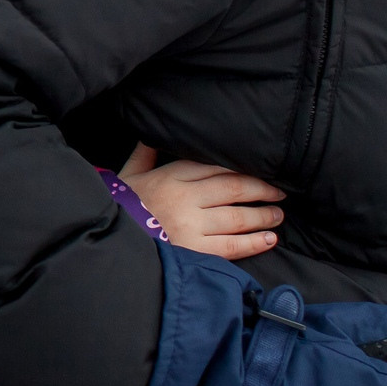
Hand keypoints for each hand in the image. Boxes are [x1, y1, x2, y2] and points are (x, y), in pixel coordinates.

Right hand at [122, 143, 284, 258]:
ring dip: (263, 215)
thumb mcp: (128, 176)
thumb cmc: (119, 208)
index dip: (243, 169)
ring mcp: (191, 224)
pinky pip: (232, 246)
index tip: (261, 171)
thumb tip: (150, 135)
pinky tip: (270, 239)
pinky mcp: (194, 250)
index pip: (215, 166)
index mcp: (170, 176)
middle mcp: (184, 198)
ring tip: (278, 215)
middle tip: (280, 192)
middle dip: (261, 189)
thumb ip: (144, 155)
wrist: (107, 239)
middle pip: (233, 188)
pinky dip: (254, 242)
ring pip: (237, 216)